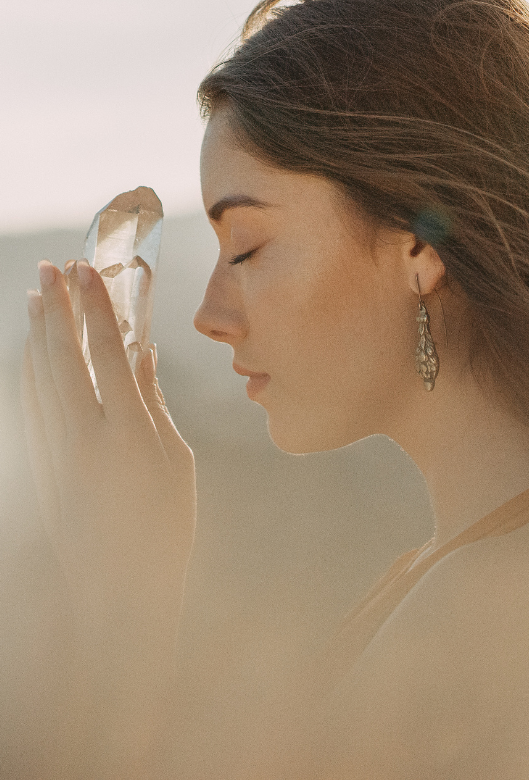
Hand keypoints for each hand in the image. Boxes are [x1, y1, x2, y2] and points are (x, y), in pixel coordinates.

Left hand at [21, 259, 195, 623]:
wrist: (117, 589)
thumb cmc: (163, 525)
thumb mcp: (174, 461)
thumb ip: (153, 403)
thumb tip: (144, 355)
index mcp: (128, 436)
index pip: (107, 356)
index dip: (97, 309)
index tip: (89, 271)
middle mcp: (84, 439)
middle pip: (62, 358)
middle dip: (57, 307)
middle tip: (54, 267)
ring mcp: (53, 455)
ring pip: (36, 378)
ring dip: (36, 333)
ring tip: (37, 296)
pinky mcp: (37, 469)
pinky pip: (27, 407)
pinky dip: (27, 371)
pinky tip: (30, 351)